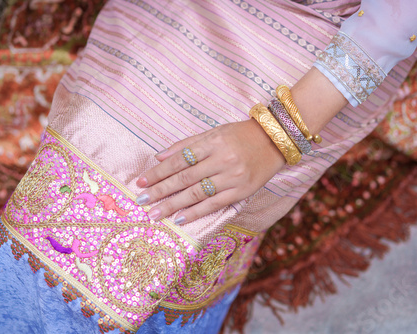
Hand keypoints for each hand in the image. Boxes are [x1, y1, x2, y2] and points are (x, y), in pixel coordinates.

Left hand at [135, 118, 285, 224]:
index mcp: (213, 142)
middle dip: (161, 190)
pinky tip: (180, 218)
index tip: (141, 182)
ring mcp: (233, 177)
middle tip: (142, 201)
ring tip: (155, 214)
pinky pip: (214, 204)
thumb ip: (186, 144)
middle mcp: (222, 160)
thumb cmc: (240, 135)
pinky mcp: (242, 192)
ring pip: (197, 193)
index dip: (159, 171)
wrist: (275, 140)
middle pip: (185, 178)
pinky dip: (196, 212)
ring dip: (173, 205)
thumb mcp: (213, 132)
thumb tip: (159, 157)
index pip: (180, 159)